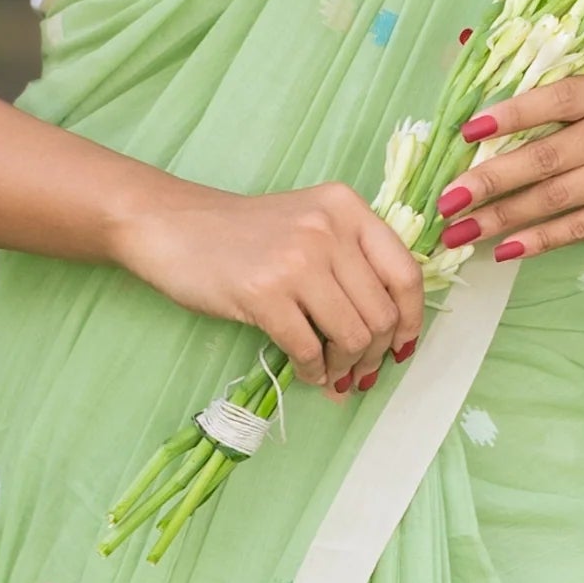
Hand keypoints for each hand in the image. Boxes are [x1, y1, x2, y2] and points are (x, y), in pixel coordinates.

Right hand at [112, 172, 427, 392]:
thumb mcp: (308, 224)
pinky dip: (313, 371)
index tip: (402, 346)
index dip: (411, 319)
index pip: (405, 273)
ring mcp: (296, 259)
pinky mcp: (263, 293)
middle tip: (358, 373)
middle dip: (374, 354)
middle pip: (381, 313)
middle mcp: (328, 228)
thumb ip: (351, 260)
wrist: (172, 226)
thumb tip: (391, 331)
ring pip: (351, 336)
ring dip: (345, 367)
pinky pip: (309, 349)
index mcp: (347, 207)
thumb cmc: (243, 233)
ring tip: (331, 374)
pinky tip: (307, 372)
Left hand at [435, 64, 583, 265]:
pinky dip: (537, 239)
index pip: (556, 97)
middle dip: (491, 180)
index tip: (467, 133)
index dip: (511, 115)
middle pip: (549, 156)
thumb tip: (473, 140)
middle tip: (448, 200)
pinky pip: (579, 227)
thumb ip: (552, 111)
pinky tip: (504, 249)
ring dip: (503, 217)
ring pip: (558, 196)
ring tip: (461, 231)